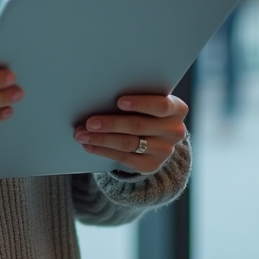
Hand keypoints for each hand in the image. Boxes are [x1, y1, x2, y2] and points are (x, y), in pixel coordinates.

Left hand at [74, 94, 188, 174]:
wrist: (157, 137)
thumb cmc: (146, 110)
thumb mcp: (148, 101)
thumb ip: (135, 96)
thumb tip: (102, 92)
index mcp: (177, 109)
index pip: (161, 105)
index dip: (140, 103)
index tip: (119, 101)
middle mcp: (174, 131)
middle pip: (138, 126)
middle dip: (110, 123)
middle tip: (89, 122)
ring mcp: (165, 151)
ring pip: (128, 143)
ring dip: (101, 139)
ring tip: (82, 134)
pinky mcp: (152, 165)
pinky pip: (124, 158)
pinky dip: (103, 151)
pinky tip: (89, 145)